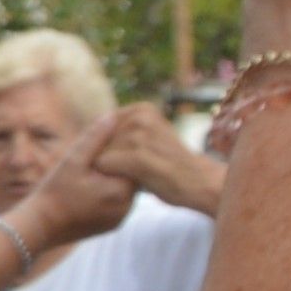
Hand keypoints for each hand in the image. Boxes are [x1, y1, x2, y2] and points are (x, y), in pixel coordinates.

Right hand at [10, 146, 139, 254]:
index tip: (108, 142)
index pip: (134, 160)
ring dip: (116, 177)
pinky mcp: (112, 224)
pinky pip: (118, 202)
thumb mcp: (72, 160)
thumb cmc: (52, 192)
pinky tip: (95, 186)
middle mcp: (126, 207)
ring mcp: (120, 218)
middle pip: (132, 175)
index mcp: (120, 190)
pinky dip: (110, 192)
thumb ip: (95, 138)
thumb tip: (113, 115)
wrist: (37, 227)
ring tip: (97, 170)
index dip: (122, 148)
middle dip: (120, 163)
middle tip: (101, 155)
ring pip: (125, 189)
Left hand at [81, 103, 220, 214]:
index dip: (105, 148)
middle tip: (138, 167)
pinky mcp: (138, 156)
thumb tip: (91, 129)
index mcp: (142, 109)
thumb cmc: (169, 164)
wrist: (199, 182)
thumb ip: (124, 130)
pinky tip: (135, 179)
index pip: (99, 128)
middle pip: (97, 142)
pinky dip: (113, 176)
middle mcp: (139, 116)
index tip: (130, 158)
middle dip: (108, 158)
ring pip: (99, 155)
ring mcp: (139, 135)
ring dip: (112, 169)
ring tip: (139, 172)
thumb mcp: (148, 136)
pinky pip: (104, 166)